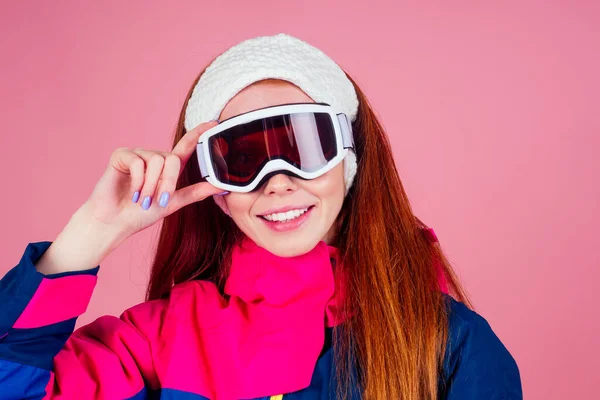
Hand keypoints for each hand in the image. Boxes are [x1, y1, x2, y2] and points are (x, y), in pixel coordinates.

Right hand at [82, 120, 224, 240]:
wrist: (114, 222)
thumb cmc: (140, 214)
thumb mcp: (172, 203)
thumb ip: (195, 193)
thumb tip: (220, 187)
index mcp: (167, 168)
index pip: (186, 147)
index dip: (199, 134)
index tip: (214, 123)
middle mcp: (154, 158)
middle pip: (172, 159)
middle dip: (167, 183)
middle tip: (157, 200)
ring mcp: (137, 154)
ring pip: (156, 161)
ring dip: (151, 185)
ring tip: (142, 199)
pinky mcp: (122, 155)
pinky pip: (138, 162)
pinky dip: (138, 181)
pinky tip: (132, 192)